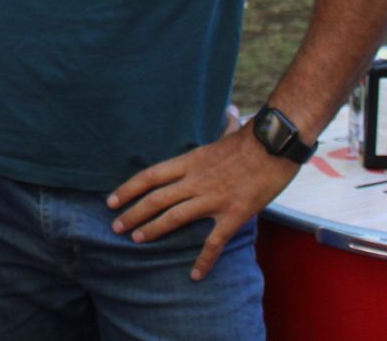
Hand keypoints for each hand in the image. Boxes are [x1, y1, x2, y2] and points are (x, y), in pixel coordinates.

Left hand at [104, 125, 297, 280]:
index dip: (128, 189)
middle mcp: (195, 180)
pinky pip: (214, 242)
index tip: (111, 201)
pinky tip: (195, 275)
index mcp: (190, 161)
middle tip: (116, 227)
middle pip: (155, 199)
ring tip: (136, 240)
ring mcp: (213, 198)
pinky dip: (204, 260)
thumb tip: (230, 111)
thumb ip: (224, 128)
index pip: (150, 176)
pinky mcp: (233, 214)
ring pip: (174, 217)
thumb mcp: (228, 135)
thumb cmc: (253, 140)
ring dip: (153, 230)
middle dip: (132, 213)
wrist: (275, 146)